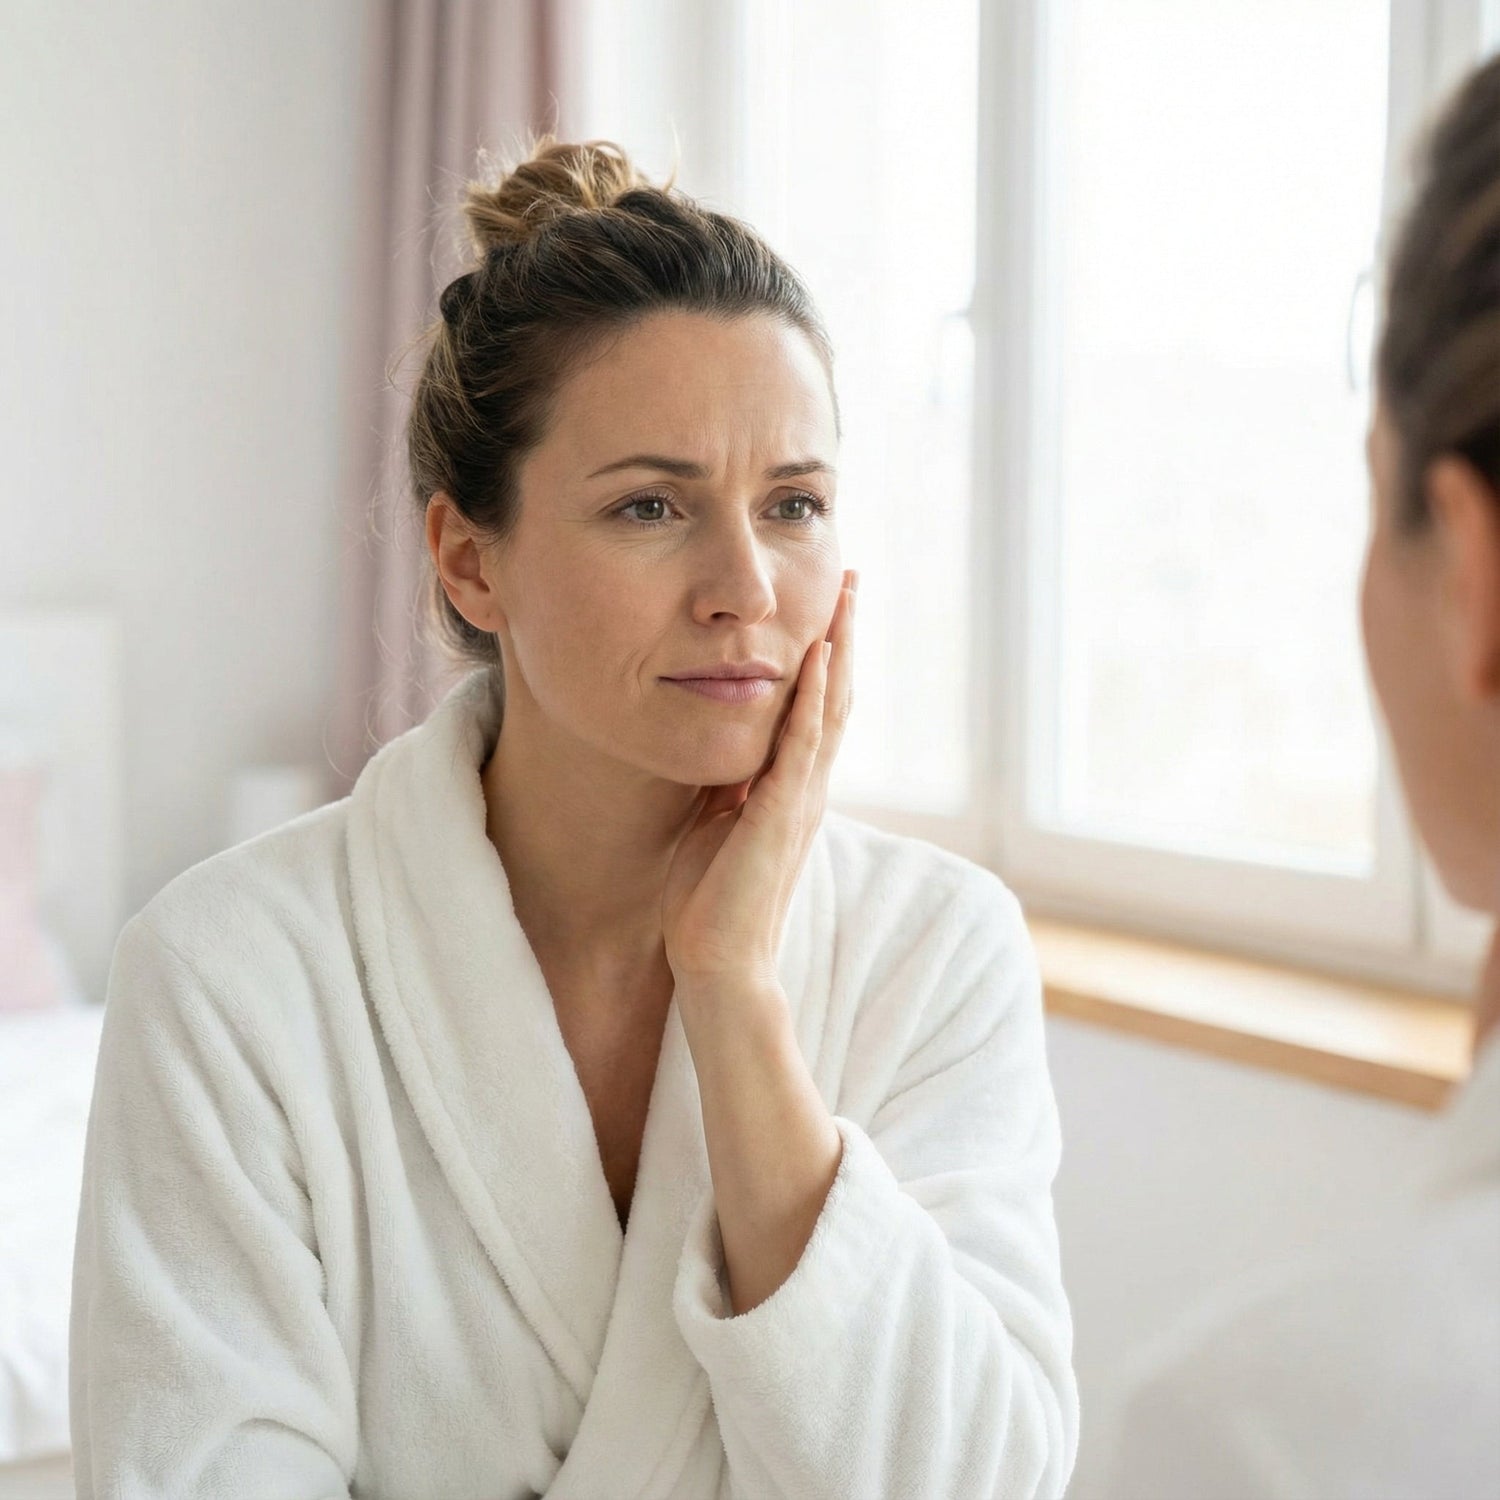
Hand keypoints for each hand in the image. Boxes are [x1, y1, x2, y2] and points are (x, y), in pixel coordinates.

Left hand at [661, 569, 856, 989]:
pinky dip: (812, 696)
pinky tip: (818, 653)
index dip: (828, 655)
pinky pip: (802, 744)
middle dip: (844, 635)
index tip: (829, 606)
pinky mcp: (781, 813)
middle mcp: (808, 786)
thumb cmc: (709, 897)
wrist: (717, 960)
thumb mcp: (716, 818)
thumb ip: (730, 779)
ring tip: (846, 596)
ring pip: (830, 709)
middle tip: (854, 580)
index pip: (818, 707)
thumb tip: (724, 741)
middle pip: (837, 695)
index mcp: (793, 787)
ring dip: (839, 649)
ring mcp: (800, 798)